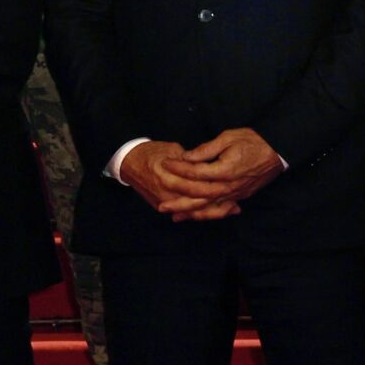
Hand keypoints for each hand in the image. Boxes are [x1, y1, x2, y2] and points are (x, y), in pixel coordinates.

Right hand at [117, 139, 237, 219]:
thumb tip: (208, 165)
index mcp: (169, 176)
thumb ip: (190, 159)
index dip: (216, 188)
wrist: (128, 162)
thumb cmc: (150, 152)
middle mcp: (167, 193)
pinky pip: (184, 214)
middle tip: (236, 205)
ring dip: (212, 212)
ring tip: (231, 210)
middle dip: (218, 205)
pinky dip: (200, 214)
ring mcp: (164, 202)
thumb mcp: (172, 149)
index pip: (197, 185)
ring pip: (193, 212)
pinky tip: (214, 213)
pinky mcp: (162, 206)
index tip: (232, 187)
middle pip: (198, 203)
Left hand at [165, 128, 283, 212]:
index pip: (196, 173)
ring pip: (208, 207)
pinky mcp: (239, 196)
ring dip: (190, 213)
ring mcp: (235, 193)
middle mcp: (229, 186)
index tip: (165, 164)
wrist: (277, 151)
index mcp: (225, 170)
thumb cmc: (253, 141)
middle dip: (178, 200)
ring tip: (173, 216)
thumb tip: (187, 157)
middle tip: (161, 204)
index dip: (179, 169)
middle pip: (199, 196)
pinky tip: (195, 216)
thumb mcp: (228, 138)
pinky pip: (220, 209)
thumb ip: (206, 149)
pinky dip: (206, 214)